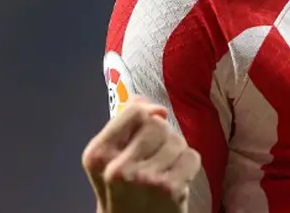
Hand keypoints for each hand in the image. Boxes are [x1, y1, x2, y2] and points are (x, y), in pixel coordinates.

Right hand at [82, 97, 201, 212]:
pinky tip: (176, 179)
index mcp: (98, 154)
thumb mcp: (111, 158)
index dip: (147, 115)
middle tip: (155, 158)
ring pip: (177, 140)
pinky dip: (189, 166)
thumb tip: (144, 99)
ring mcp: (145, 180)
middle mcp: (117, 168)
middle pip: (158, 124)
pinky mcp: (170, 189)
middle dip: (162, 137)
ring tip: (164, 170)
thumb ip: (123, 126)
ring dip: (176, 152)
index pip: (134, 112)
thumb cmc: (122, 191)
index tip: (147, 129)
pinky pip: (192, 156)